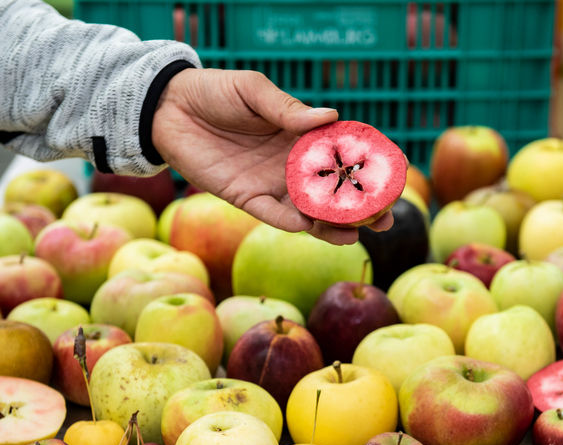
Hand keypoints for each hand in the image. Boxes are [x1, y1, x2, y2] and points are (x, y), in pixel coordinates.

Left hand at [151, 68, 392, 244]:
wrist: (169, 108)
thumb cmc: (216, 92)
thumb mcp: (254, 91)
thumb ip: (288, 109)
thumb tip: (330, 117)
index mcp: (300, 137)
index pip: (342, 158)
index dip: (367, 171)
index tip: (393, 183)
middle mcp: (290, 165)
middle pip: (332, 193)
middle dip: (359, 209)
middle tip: (385, 221)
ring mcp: (269, 184)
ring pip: (308, 211)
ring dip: (331, 224)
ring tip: (355, 234)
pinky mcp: (244, 198)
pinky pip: (272, 215)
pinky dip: (291, 222)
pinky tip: (311, 227)